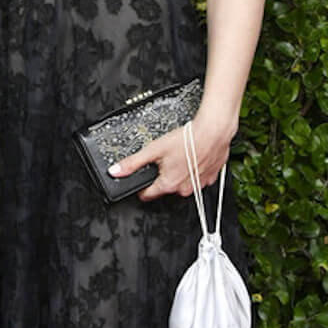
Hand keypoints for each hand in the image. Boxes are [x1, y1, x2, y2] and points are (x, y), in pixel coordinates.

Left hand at [107, 113, 231, 201]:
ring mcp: (198, 186)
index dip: (141, 187)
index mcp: (168, 184)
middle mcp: (184, 189)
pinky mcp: (210, 179)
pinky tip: (192, 157)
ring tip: (180, 156)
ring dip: (179, 172)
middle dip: (162, 175)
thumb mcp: (153, 149)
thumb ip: (132, 163)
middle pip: (165, 187)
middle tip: (164, 159)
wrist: (212, 132)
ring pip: (182, 183)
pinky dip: (193, 170)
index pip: (147, 195)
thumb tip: (115, 171)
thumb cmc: (187, 140)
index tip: (141, 180)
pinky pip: (197, 178)